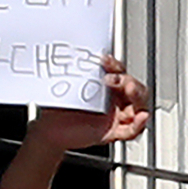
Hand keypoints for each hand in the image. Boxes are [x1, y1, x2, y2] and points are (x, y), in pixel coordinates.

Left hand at [29, 55, 148, 152]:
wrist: (47, 130)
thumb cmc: (56, 106)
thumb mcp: (63, 85)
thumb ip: (70, 72)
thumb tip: (66, 55)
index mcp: (103, 83)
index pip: (117, 70)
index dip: (113, 64)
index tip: (103, 61)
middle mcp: (112, 98)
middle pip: (132, 86)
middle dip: (128, 80)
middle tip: (113, 79)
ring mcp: (114, 115)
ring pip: (138, 105)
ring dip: (137, 97)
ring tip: (130, 90)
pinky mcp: (112, 132)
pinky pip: (131, 130)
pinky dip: (138, 125)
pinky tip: (140, 118)